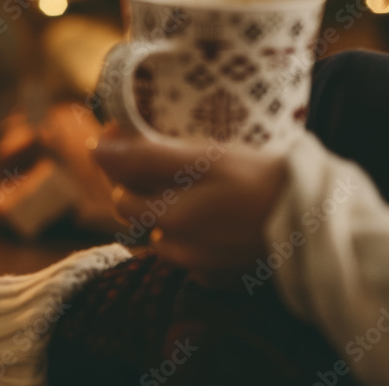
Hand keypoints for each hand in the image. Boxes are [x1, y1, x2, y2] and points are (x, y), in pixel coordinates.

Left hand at [93, 129, 288, 275]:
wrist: (316, 222)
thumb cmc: (259, 182)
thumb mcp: (204, 159)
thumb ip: (146, 157)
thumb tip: (94, 150)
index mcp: (166, 219)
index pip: (119, 192)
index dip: (118, 162)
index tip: (125, 135)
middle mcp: (175, 247)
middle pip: (137, 214)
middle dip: (138, 185)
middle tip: (157, 155)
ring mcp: (197, 264)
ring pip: (160, 233)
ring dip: (163, 209)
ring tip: (186, 183)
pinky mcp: (218, 274)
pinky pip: (188, 251)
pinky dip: (189, 231)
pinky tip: (209, 211)